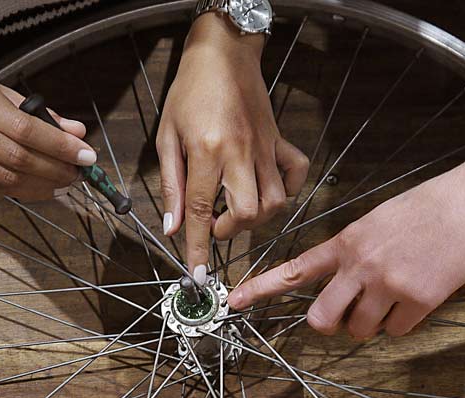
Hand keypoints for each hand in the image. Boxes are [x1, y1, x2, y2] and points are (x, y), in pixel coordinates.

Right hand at [0, 69, 95, 198]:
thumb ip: (38, 112)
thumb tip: (76, 132)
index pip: (26, 130)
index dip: (60, 146)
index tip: (86, 155)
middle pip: (18, 159)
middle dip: (56, 170)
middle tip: (78, 173)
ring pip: (7, 180)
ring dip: (43, 186)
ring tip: (64, 183)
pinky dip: (23, 192)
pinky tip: (40, 188)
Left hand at [157, 13, 308, 277]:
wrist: (222, 54)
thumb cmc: (189, 92)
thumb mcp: (167, 137)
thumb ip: (171, 185)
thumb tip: (173, 228)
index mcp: (208, 152)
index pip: (202, 212)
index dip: (198, 249)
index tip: (197, 277)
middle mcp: (241, 154)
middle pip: (246, 214)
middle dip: (228, 232)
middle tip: (213, 224)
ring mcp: (266, 149)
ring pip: (275, 202)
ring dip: (256, 218)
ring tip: (236, 209)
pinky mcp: (280, 141)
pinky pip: (297, 173)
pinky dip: (288, 190)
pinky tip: (268, 190)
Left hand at [227, 169, 464, 337]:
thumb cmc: (428, 207)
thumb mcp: (376, 220)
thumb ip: (352, 251)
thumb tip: (341, 283)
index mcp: (347, 242)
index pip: (296, 269)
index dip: (262, 289)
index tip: (235, 302)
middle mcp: (361, 265)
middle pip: (322, 319)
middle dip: (330, 325)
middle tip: (345, 316)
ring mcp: (389, 284)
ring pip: (360, 330)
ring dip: (371, 323)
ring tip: (393, 296)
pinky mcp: (420, 299)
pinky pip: (397, 331)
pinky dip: (403, 322)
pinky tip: (417, 296)